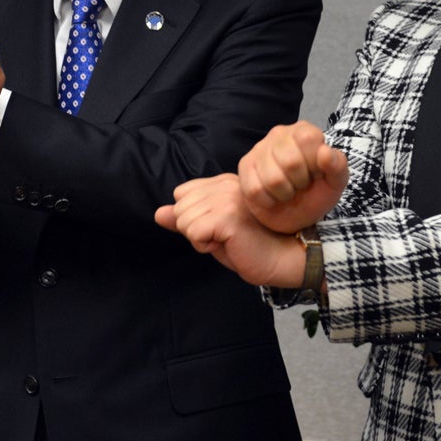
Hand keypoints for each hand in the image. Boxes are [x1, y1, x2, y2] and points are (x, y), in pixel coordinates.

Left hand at [155, 174, 304, 287]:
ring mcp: (227, 197)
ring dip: (200, 238)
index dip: (193, 217)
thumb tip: (159, 213)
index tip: (219, 226)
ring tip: (227, 239)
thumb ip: (186, 219)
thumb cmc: (250, 246)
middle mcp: (225, 184)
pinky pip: (192, 233)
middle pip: (179, 208)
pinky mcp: (227, 215)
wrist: (282, 258)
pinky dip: (204, 246)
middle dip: (193, 229)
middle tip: (224, 235)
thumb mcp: (212, 231)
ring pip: (183, 220)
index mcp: (223, 182)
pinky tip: (228, 244)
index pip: (182, 193)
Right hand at [237, 121, 347, 233]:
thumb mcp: (335, 182)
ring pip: (272, 178)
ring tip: (287, 191)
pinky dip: (268, 201)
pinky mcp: (245, 166)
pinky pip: (255, 189)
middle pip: (291, 162)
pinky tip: (272, 197)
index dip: (314, 163)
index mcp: (304, 131)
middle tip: (300, 185)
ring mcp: (259, 149)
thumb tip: (325, 151)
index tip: (316, 173)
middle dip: (300, 182)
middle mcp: (279, 133)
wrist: (294, 215)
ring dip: (284, 193)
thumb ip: (338, 165)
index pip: (308, 139)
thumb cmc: (316, 192)